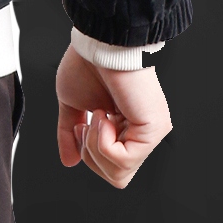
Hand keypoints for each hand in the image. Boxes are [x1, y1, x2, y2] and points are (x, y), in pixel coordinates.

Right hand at [55, 45, 171, 188]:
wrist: (98, 45)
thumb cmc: (88, 64)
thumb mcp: (71, 104)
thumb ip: (69, 135)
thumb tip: (69, 161)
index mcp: (124, 127)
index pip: (111, 167)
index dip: (88, 153)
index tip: (81, 123)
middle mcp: (141, 133)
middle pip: (116, 177)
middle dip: (90, 155)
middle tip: (88, 122)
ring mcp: (150, 133)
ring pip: (119, 174)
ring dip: (94, 145)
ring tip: (97, 115)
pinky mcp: (153, 130)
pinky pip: (124, 160)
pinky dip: (103, 142)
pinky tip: (103, 116)